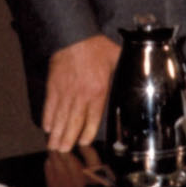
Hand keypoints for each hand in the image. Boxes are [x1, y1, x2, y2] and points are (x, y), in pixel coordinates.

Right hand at [44, 35, 120, 151]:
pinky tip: (47, 127)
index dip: (87, 133)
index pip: (92, 118)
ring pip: (60, 117)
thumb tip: (138, 75)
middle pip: (73, 122)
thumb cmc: (96, 46)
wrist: (74, 35)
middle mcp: (81, 95)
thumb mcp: (116, 59)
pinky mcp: (53, 85)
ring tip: (53, 145)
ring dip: (57, 133)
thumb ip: (123, 72)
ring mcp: (65, 91)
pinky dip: (48, 117)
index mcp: (98, 90)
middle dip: (68, 139)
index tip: (83, 142)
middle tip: (63, 152)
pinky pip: (49, 105)